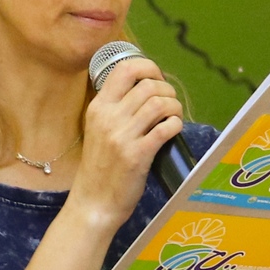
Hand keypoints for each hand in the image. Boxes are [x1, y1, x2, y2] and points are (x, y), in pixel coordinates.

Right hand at [67, 57, 183, 232]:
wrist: (93, 203)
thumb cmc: (99, 167)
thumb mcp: (98, 130)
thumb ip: (116, 110)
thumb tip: (146, 90)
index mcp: (98, 107)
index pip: (124, 68)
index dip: (148, 67)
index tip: (157, 78)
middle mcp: (108, 118)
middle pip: (148, 85)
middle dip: (167, 89)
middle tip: (170, 103)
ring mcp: (122, 136)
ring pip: (159, 103)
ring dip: (174, 106)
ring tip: (174, 116)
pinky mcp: (137, 155)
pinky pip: (165, 128)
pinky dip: (176, 124)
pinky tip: (174, 129)